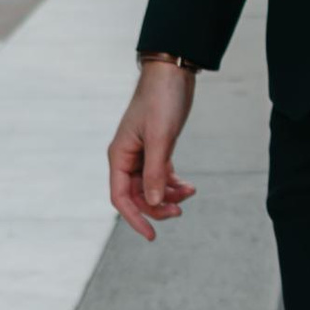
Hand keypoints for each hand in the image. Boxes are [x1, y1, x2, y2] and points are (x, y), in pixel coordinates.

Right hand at [108, 59, 197, 240]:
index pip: (120, 197)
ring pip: (150, 187)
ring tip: (190, 193)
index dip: (135, 218)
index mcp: (119, 155)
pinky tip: (189, 187)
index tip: (151, 236)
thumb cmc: (162, 100)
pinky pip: (161, 175)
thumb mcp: (160, 138)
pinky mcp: (156, 148)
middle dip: (157, 206)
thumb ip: (155, 172)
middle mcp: (127, 157)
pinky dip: (174, 184)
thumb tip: (151, 202)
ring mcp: (141, 153)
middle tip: (180, 210)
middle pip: (137, 195)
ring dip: (168, 195)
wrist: (172, 73)